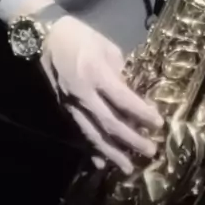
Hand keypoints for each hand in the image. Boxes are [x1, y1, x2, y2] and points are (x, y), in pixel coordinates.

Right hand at [39, 16, 163, 174]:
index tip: (158, 124)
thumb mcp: (107, 47)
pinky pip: (80, 132)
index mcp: (96, 73)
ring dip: (112, 153)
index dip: (141, 113)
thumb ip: (120, 72)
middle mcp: (83, 93)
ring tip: (128, 167)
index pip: (123, 99)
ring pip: (93, 134)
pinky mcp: (65, 109)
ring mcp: (72, 104)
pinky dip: (91, 148)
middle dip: (131, 140)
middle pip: (110, 123)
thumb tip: (132, 93)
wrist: (46, 38)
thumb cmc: (81, 37)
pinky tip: (101, 161)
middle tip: (150, 151)